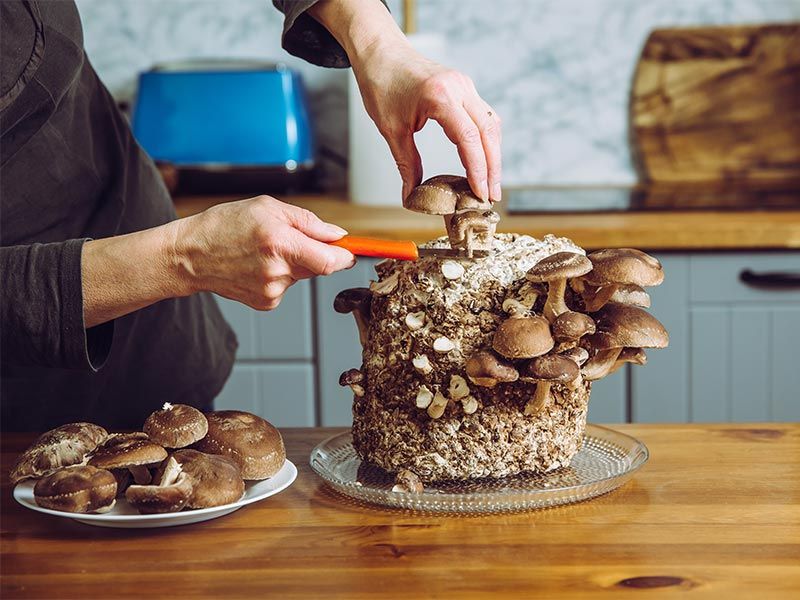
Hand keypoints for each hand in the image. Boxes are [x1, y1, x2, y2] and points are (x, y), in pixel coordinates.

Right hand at [172, 196, 354, 309]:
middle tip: (290, 239)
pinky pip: (287, 285)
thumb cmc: (225, 226)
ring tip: (263, 251)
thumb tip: (338, 235)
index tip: (354, 251)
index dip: (347, 256)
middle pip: (319, 266)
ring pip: (301, 275)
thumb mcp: (268, 208)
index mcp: (281, 243)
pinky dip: (280, 274)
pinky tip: (257, 266)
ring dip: (294, 262)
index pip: (331, 261)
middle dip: (314, 252)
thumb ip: (309, 222)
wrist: (190, 255)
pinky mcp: (266, 303)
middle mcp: (278, 271)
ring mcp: (272, 291)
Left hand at [307, 0, 500, 201]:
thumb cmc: (381, 84)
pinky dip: (486, 140)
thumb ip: (406, 163)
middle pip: (488, 133)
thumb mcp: (391, 129)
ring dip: (493, 155)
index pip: (469, 138)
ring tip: (490, 184)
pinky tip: (483, 160)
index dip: (478, 169)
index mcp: (440, 96)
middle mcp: (459, 88)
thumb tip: (412, 195)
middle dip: (492, 168)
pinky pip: (483, 116)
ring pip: (490, 124)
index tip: (480, 193)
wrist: (380, 52)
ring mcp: (464, 85)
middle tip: (491, 197)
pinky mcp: (464, 87)